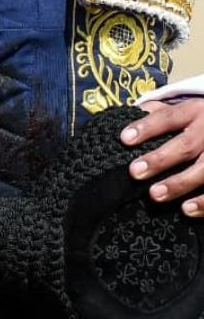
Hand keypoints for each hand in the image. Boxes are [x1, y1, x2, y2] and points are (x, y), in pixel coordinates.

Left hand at [121, 97, 203, 214]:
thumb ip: (160, 111)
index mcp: (194, 111)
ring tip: (154, 195)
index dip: (146, 128)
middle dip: (159, 160)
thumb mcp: (186, 109)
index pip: (167, 118)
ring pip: (203, 169)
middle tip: (134, 172)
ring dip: (179, 183)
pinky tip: (186, 209)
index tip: (124, 139)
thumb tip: (126, 114)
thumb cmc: (201, 120)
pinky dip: (203, 202)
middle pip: (185, 146)